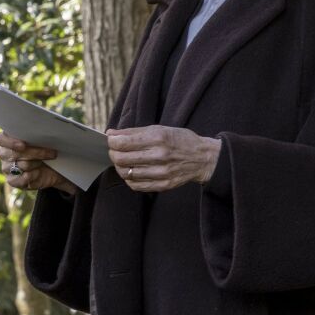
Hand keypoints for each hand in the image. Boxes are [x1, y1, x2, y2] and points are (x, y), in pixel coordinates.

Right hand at [0, 131, 77, 195]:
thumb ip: (38, 132)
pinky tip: (38, 173)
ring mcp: (6, 168)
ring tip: (46, 162)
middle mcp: (4, 153)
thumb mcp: (42, 138)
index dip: (10, 142)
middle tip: (52, 153)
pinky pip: (19, 180)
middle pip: (13, 153)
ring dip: (37, 163)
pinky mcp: (12, 181)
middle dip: (35, 153)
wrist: (51, 167)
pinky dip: (32, 176)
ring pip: (21, 166)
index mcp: (7, 139)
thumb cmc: (44, 147)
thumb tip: (49, 127)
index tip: (23, 144)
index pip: (0, 139)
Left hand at [106, 125, 220, 192]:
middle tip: (115, 151)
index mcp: (158, 138)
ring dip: (120, 167)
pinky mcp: (164, 185)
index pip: (123, 143)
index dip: (112, 142)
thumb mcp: (159, 129)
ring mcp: (162, 173)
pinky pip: (136, 186)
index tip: (111, 140)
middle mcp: (160, 156)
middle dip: (113, 154)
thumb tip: (111, 133)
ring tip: (123, 161)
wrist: (203, 158)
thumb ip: (133, 132)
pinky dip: (129, 179)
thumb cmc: (180, 140)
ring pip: (127, 174)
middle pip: (122, 159)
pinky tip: (132, 172)